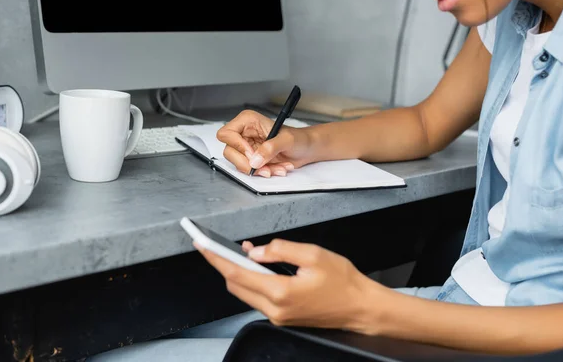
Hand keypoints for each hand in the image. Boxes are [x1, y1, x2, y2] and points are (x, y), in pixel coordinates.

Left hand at [195, 239, 381, 332]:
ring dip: (238, 272)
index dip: (216, 257)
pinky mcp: (282, 317)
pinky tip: (256, 266)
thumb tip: (253, 251)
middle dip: (223, 264)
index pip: (237, 273)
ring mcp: (277, 317)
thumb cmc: (342, 280)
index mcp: (281, 292)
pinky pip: (258, 298)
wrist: (360, 308)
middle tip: (216, 244)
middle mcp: (275, 309)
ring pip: (245, 292)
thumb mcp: (313, 254)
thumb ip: (279, 250)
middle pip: (236, 285)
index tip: (201, 245)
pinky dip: (252, 281)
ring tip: (238, 252)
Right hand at [216, 110, 314, 177]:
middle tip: (263, 167)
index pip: (227, 133)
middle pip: (229, 151)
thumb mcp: (287, 140)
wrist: (307, 149)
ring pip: (238, 163)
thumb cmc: (299, 138)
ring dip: (257, 170)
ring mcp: (247, 148)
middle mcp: (244, 134)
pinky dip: (262, 173)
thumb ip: (270, 148)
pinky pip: (249, 170)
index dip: (237, 146)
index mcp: (248, 121)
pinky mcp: (252, 159)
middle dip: (247, 163)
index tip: (252, 153)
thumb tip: (255, 160)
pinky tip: (276, 168)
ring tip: (275, 168)